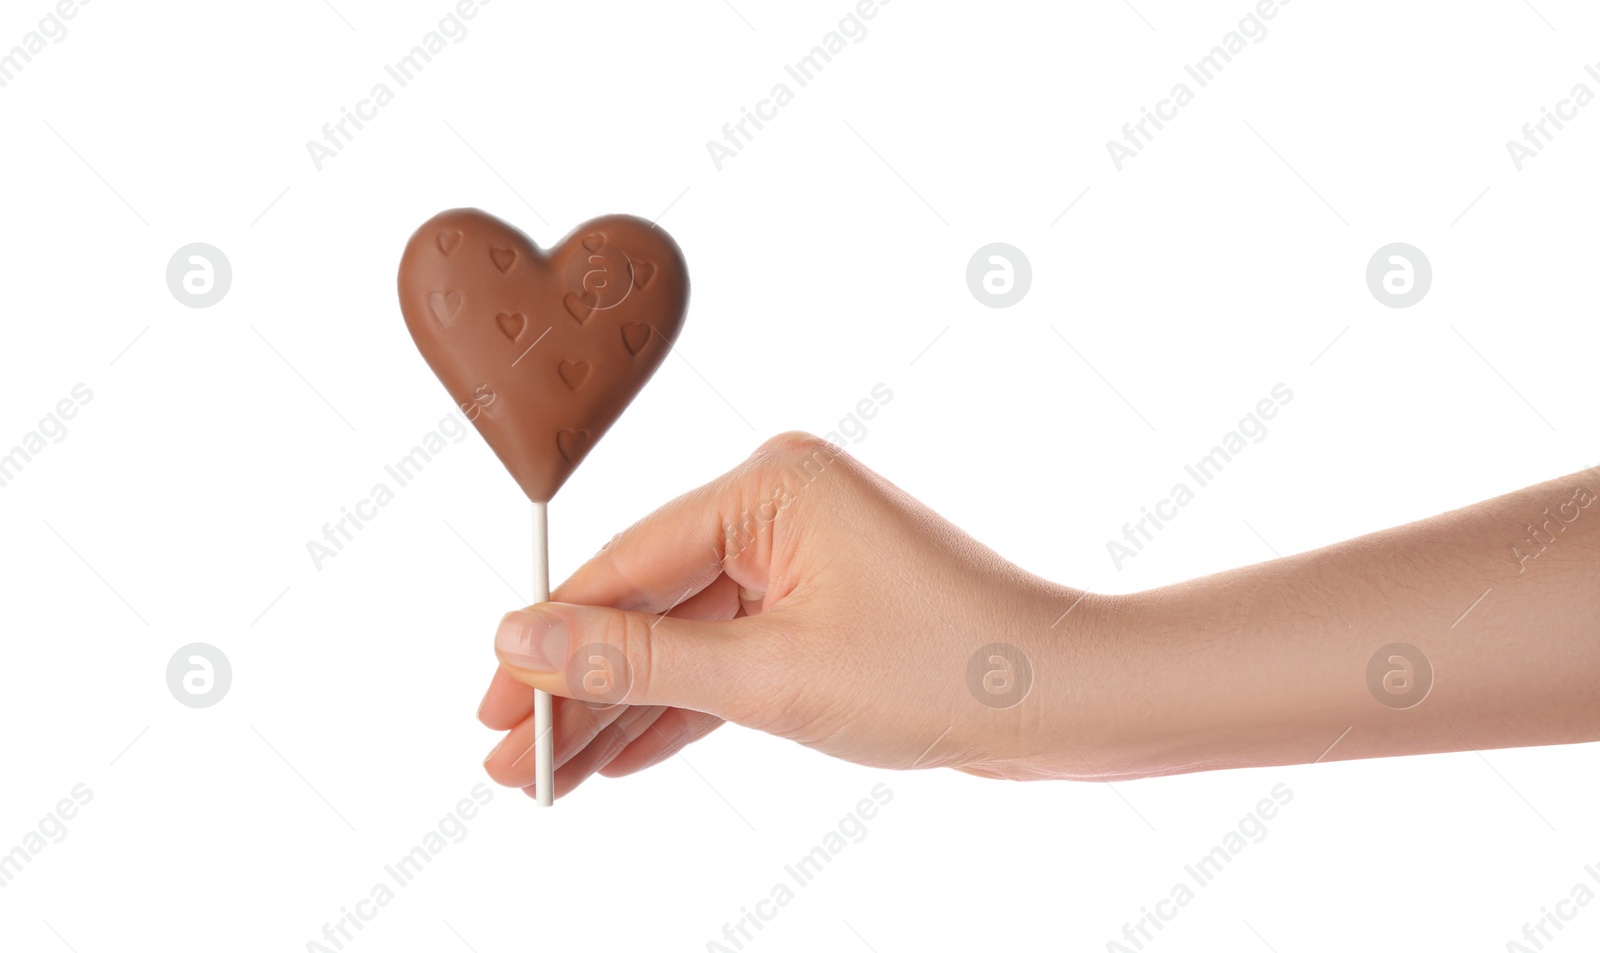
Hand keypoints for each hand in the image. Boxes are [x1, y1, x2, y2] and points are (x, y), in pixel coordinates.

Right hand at [477, 433, 1088, 800]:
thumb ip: (636, 661)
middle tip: (509, 756)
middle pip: (649, 604)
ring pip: (686, 639)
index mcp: (770, 483)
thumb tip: (519, 642)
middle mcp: (780, 505)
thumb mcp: (770, 678)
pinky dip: (687, 709)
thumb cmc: (941, 670)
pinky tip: (621, 758)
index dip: (552, 640)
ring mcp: (802, 558)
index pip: (628, 563)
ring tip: (551, 775)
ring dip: (624, 708)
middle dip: (582, 689)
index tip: (491, 700)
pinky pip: (732, 656)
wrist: (1065, 700)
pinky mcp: (821, 607)